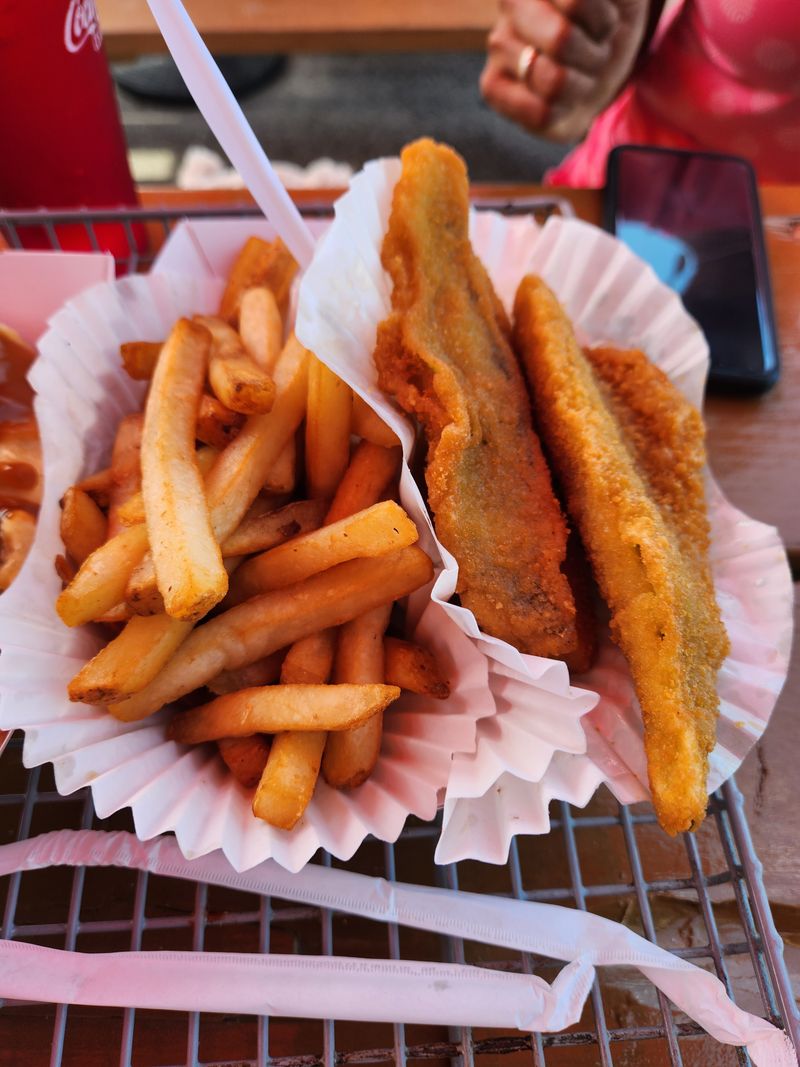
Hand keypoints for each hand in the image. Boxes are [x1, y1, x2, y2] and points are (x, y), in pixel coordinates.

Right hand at [480, 0, 651, 142]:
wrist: (603, 60)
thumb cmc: (612, 24)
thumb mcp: (622, 2)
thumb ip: (613, 0)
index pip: (577, 6)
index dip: (605, 23)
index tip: (606, 24)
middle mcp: (512, 1)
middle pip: (561, 41)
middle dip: (593, 56)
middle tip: (595, 54)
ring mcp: (497, 44)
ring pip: (552, 81)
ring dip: (581, 86)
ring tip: (578, 75)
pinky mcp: (491, 85)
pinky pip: (538, 112)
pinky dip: (562, 112)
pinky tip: (561, 100)